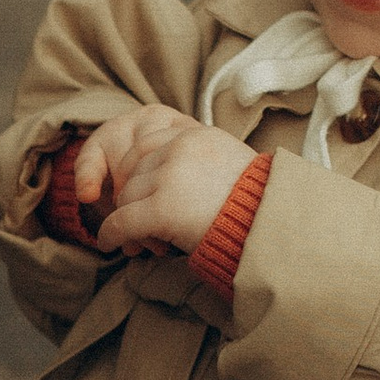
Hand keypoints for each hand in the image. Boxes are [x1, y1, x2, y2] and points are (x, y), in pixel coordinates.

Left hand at [77, 107, 253, 259]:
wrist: (271, 227)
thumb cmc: (258, 205)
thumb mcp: (231, 165)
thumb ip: (200, 161)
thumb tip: (176, 175)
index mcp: (196, 136)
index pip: (147, 144)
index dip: (136, 170)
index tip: (136, 189)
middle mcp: (180, 150)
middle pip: (134, 172)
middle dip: (131, 197)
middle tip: (137, 220)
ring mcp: (169, 178)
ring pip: (127, 197)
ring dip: (125, 218)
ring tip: (133, 238)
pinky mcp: (162, 209)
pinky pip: (122, 221)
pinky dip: (110, 233)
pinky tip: (108, 243)